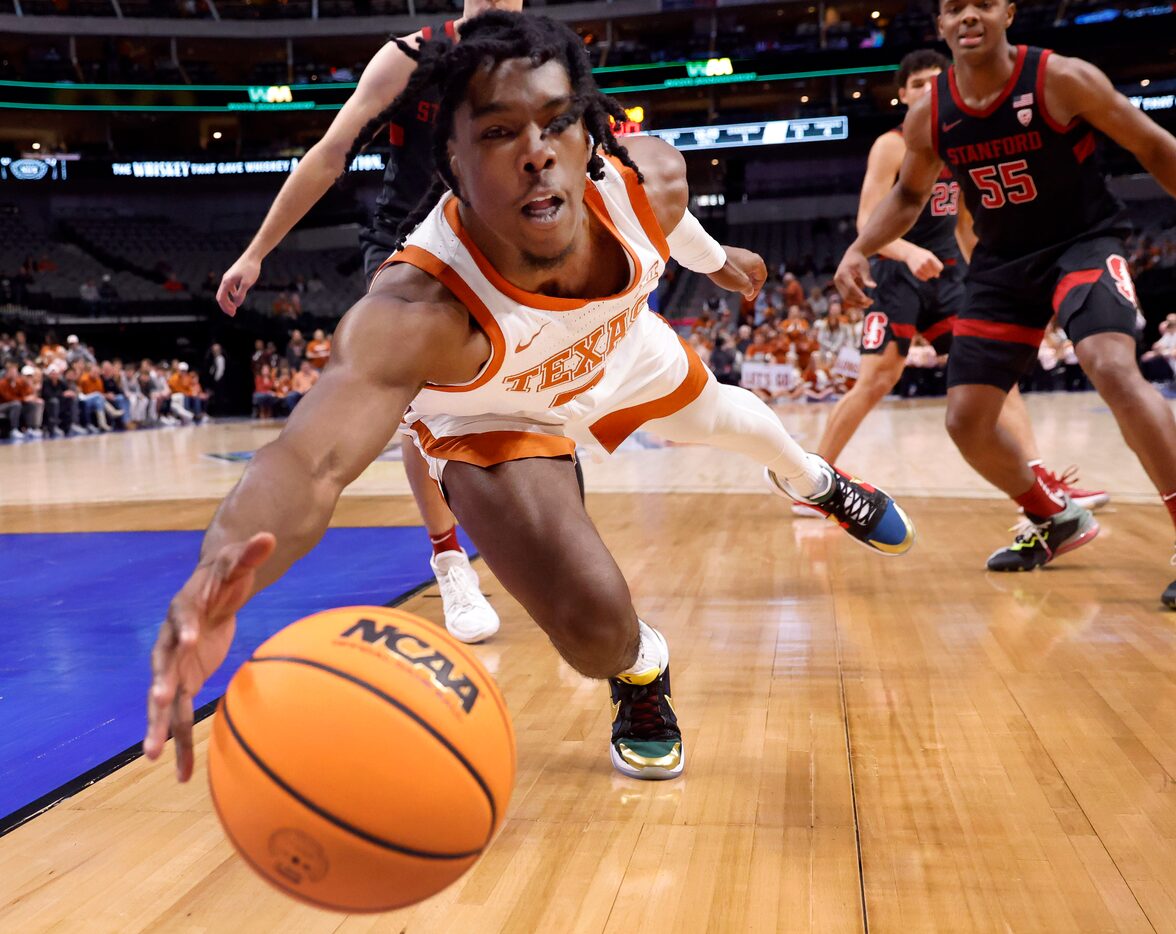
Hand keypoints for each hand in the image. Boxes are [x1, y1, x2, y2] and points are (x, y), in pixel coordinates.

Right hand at [144, 532, 275, 780]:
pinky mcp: (183, 682)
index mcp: (184, 609)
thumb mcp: (239, 562)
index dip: (185, 627)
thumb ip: (251, 553)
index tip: (191, 638)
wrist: (212, 591)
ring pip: (163, 700)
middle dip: (159, 683)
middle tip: (157, 700)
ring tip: (151, 755)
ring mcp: (174, 666)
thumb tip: (268, 535)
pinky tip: (182, 774)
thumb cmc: (227, 574)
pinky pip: (178, 715)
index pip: (182, 616)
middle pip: (162, 663)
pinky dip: (179, 742)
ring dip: (158, 726)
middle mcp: (171, 640)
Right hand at [216, 254, 261, 316]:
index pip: (221, 298)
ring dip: (229, 301)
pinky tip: (237, 297)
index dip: (225, 307)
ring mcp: (229, 277)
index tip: (232, 314)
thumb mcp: (247, 283)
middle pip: (221, 296)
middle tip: (233, 314)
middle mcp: (225, 279)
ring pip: (225, 292)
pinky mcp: (233, 276)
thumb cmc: (251, 268)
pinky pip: (229, 287)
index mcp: (226, 282)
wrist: (253, 256)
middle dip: (226, 306)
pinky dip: (232, 294)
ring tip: (235, 308)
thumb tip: (237, 304)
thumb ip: (241, 294)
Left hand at [706, 246, 766, 300]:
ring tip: (734, 287)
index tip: (748, 298)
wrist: (710, 259)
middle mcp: (749, 254)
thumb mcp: (742, 286)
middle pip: (753, 272)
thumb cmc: (727, 272)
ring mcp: (738, 252)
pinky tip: (727, 278)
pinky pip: (735, 265)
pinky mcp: (728, 252)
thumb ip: (749, 289)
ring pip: (744, 268)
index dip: (757, 290)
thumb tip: (749, 290)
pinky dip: (734, 273)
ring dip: (741, 279)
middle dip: (749, 284)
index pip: (762, 277)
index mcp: (756, 261)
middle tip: (744, 292)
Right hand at [834, 247, 875, 309]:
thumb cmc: (859, 260)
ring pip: (846, 297)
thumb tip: (874, 286)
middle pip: (847, 294)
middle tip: (870, 303)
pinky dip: (855, 300)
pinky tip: (864, 301)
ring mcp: (837, 284)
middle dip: (858, 301)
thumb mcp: (864, 267)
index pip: (851, 287)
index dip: (858, 295)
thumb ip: (867, 277)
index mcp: (843, 273)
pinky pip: (846, 296)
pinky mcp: (839, 287)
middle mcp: (838, 279)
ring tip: (868, 304)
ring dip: (857, 302)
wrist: (851, 255)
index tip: (867, 300)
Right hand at [904, 246, 943, 280]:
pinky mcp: (915, 272)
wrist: (910, 253)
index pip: (940, 268)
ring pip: (929, 276)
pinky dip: (925, 277)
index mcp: (930, 258)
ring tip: (927, 270)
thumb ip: (935, 264)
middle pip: (935, 273)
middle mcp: (925, 263)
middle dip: (934, 272)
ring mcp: (920, 268)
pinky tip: (923, 272)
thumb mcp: (930, 256)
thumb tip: (937, 276)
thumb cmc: (922, 255)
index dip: (939, 269)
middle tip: (930, 269)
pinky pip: (924, 278)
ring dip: (929, 275)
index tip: (936, 267)